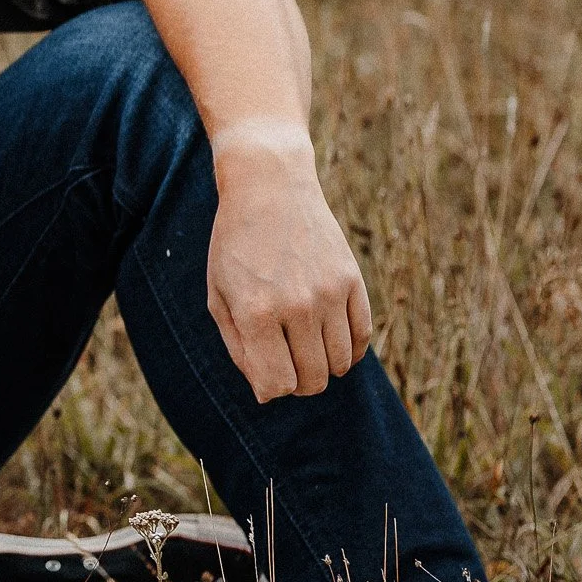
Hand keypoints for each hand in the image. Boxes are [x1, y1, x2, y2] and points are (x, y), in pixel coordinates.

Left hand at [205, 124, 371, 402]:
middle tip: (285, 363)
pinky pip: (362, 337)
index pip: (278, 384)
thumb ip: (240, 348)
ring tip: (303, 346)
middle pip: (313, 380)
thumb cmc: (235, 245)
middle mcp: (298, 307)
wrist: (269, 188)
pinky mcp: (353, 280)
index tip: (265, 374)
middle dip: (298, 383)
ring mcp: (330, 293)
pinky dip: (348, 349)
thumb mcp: (219, 295)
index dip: (271, 389)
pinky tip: (328, 337)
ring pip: (341, 364)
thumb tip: (268, 394)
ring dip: (323, 366)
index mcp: (257, 313)